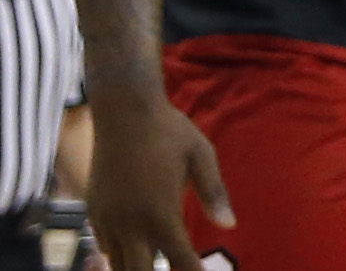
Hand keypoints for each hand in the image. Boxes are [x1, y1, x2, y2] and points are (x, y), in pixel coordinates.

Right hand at [85, 93, 227, 270]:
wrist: (123, 111)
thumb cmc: (169, 131)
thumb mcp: (201, 155)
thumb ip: (214, 193)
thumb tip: (230, 224)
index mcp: (160, 212)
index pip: (179, 258)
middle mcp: (130, 222)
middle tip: (181, 269)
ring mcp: (107, 218)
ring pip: (119, 264)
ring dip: (138, 269)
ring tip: (156, 266)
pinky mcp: (93, 211)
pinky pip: (104, 247)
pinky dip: (118, 257)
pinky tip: (134, 254)